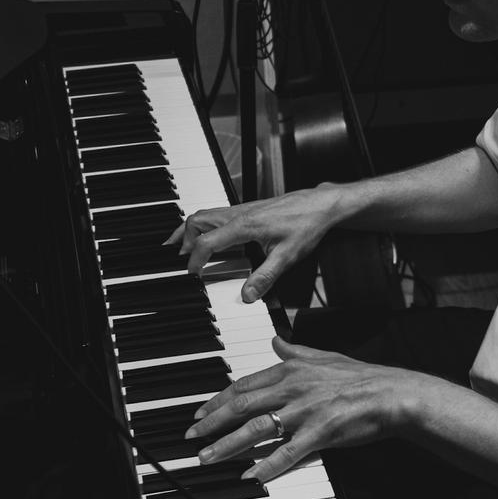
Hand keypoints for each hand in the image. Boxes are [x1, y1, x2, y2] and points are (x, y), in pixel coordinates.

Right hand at [164, 185, 342, 301]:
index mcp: (244, 225)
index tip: (191, 275)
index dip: (194, 260)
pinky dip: (204, 225)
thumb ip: (266, 276)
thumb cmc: (307, 224)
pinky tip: (210, 236)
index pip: (206, 242)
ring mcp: (243, 209)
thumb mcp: (287, 256)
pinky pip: (217, 214)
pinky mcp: (249, 209)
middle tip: (176, 258)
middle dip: (182, 239)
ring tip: (181, 245)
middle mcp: (239, 214)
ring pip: (205, 214)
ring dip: (190, 229)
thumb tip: (247, 294)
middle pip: (197, 221)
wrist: (321, 204)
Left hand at [185, 337, 424, 482]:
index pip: (245, 385)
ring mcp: (305, 410)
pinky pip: (287, 452)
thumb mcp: (325, 355)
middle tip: (192, 438)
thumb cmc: (361, 377)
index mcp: (292, 370)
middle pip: (242, 405)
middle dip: (212, 423)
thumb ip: (295, 350)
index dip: (218, 400)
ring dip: (227, 445)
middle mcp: (293, 388)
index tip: (200, 414)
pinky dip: (266, 465)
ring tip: (207, 458)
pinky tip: (250, 475)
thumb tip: (276, 339)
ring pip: (257, 428)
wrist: (391, 393)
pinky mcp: (320, 432)